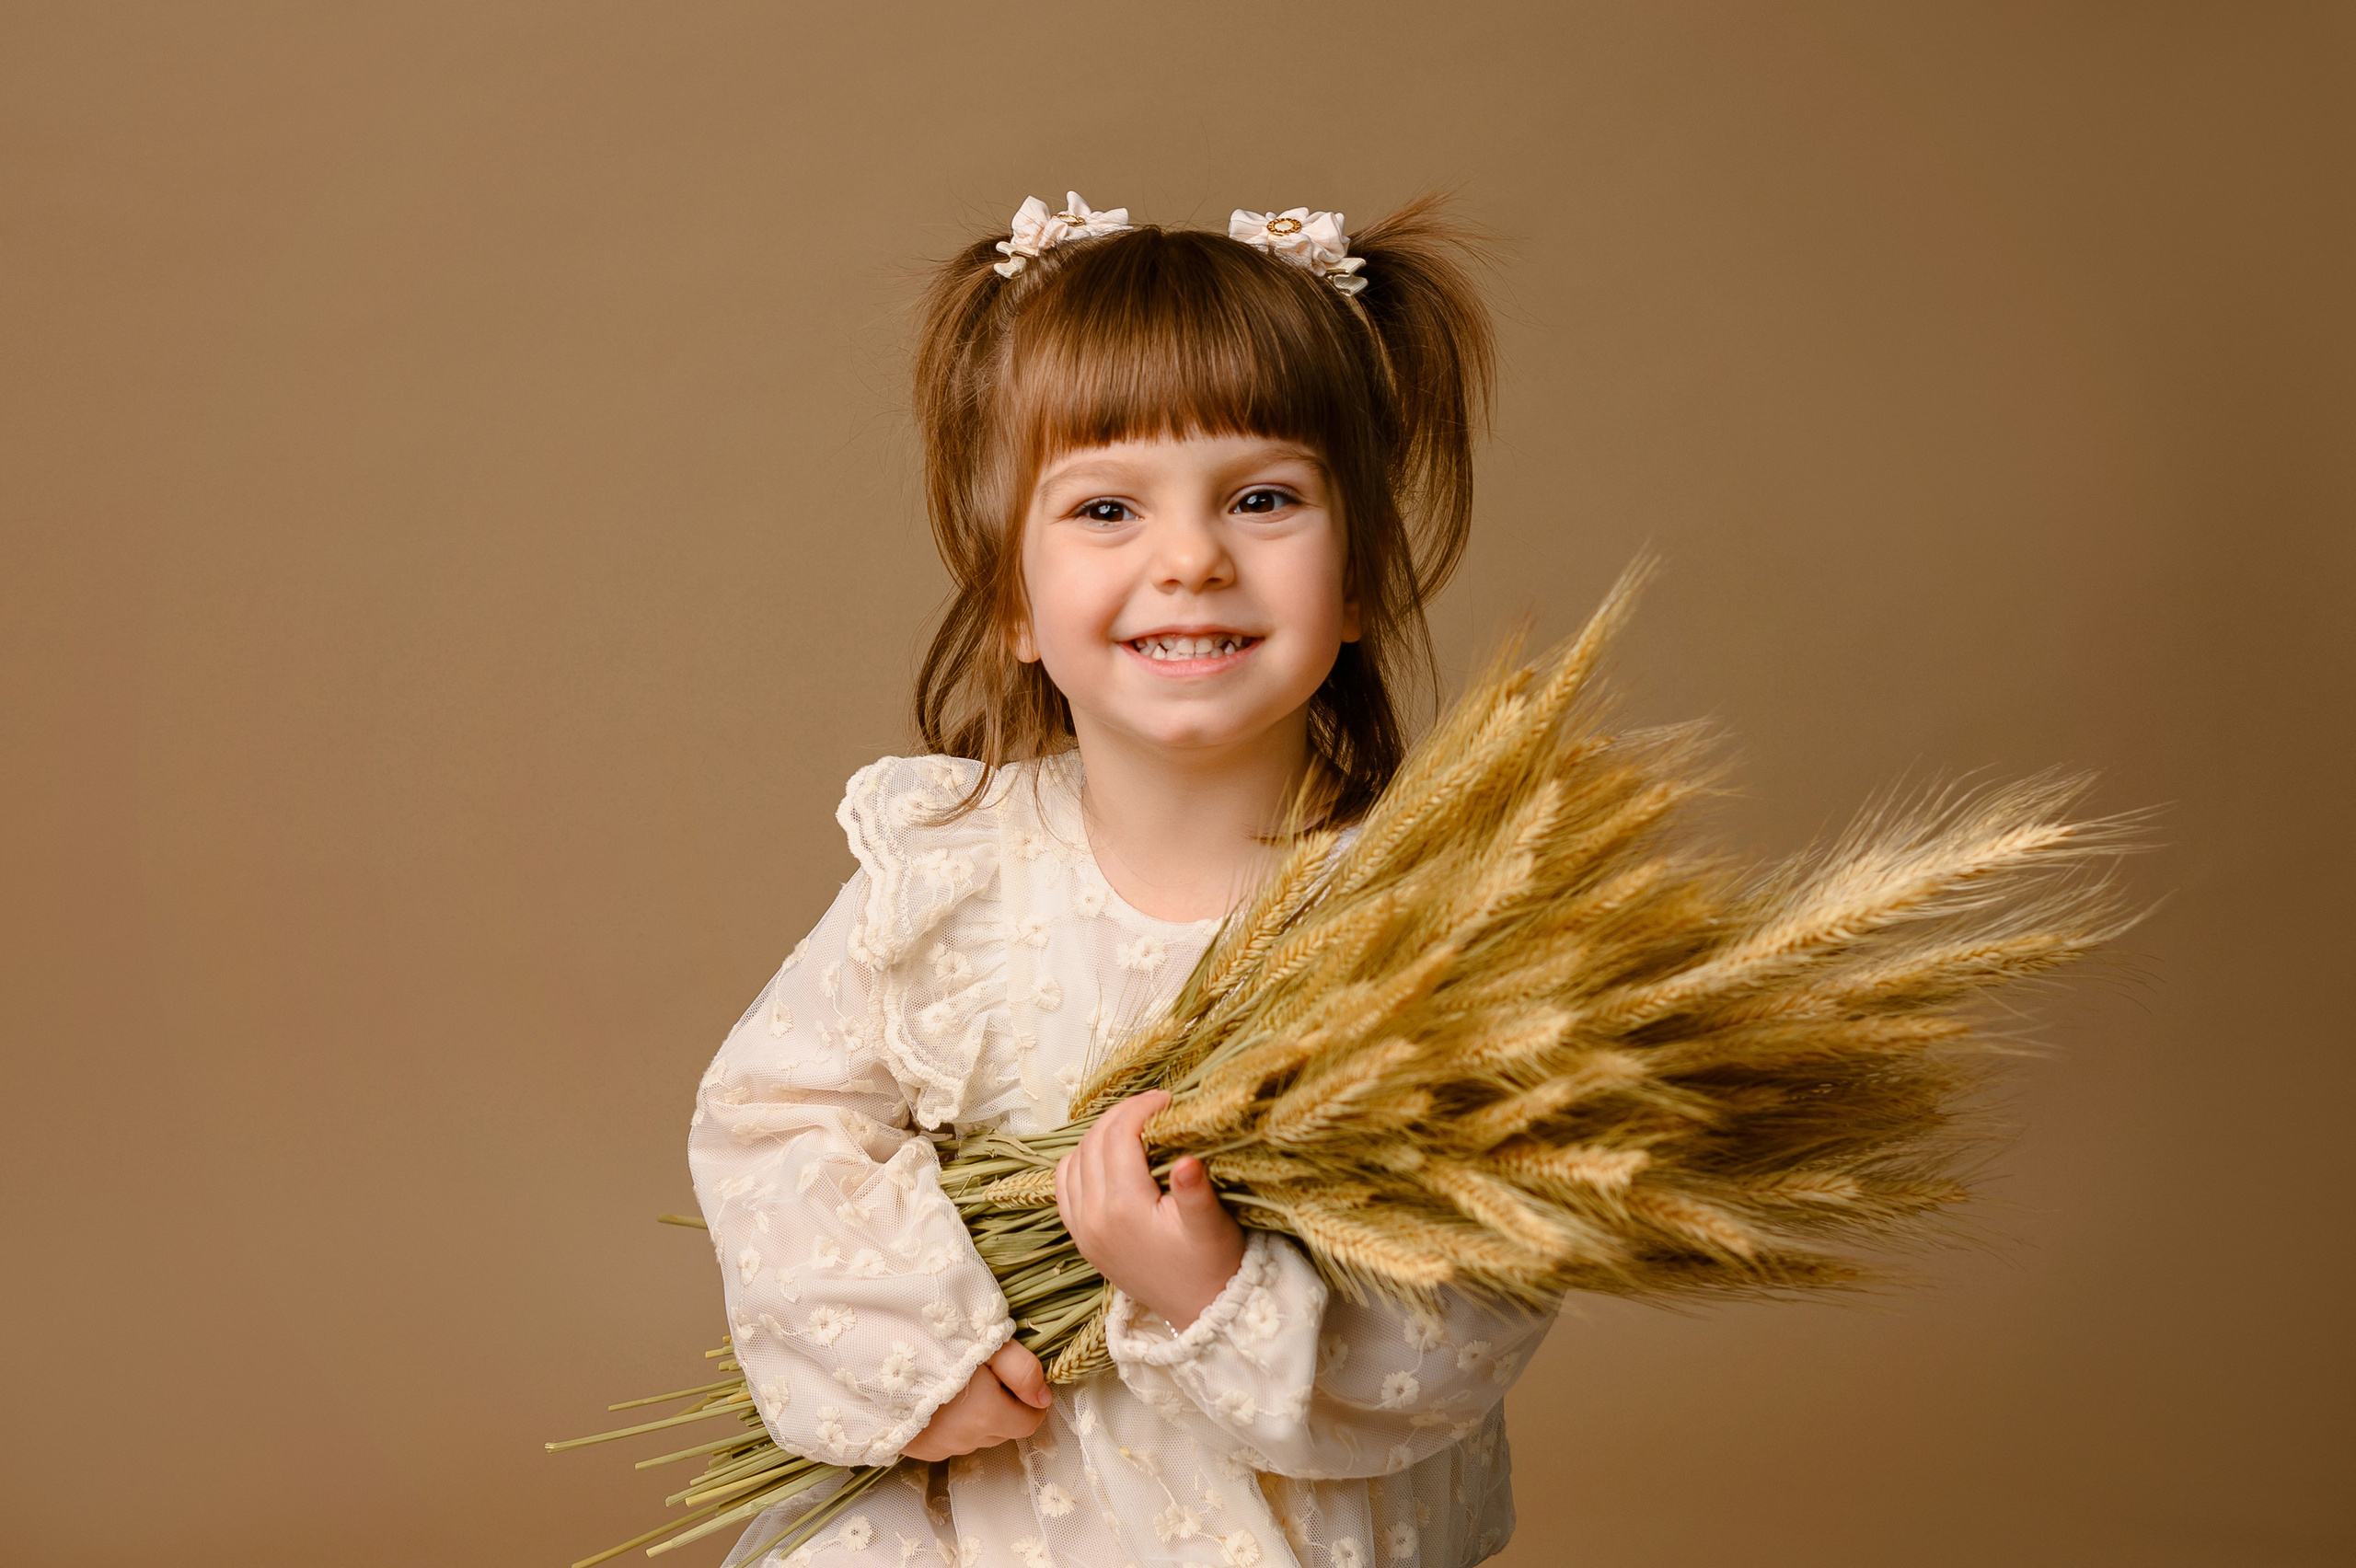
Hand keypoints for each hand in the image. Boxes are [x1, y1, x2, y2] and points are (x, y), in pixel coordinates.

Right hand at [901, 1342, 1050, 1460]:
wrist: (869, 1357)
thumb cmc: (929, 1341)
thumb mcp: (984, 1342)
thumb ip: (1021, 1369)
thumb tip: (1044, 1396)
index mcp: (987, 1415)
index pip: (1030, 1422)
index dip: (1030, 1400)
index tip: (1016, 1377)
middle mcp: (966, 1439)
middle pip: (1004, 1430)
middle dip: (1005, 1406)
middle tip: (984, 1372)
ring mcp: (940, 1448)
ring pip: (977, 1437)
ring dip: (978, 1416)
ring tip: (957, 1381)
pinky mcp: (919, 1450)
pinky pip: (951, 1441)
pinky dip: (954, 1423)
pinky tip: (938, 1397)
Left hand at [1056, 1090, 1246, 1330]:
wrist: (1201, 1310)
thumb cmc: (1212, 1264)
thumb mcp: (1211, 1226)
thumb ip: (1196, 1192)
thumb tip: (1187, 1160)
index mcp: (1123, 1208)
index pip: (1120, 1136)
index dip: (1141, 1108)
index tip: (1167, 1098)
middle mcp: (1092, 1217)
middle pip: (1093, 1142)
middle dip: (1121, 1115)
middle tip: (1152, 1105)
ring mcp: (1082, 1229)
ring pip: (1073, 1160)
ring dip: (1098, 1135)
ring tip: (1132, 1125)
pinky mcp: (1081, 1239)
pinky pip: (1063, 1187)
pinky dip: (1079, 1161)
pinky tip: (1105, 1156)